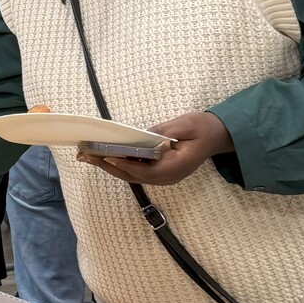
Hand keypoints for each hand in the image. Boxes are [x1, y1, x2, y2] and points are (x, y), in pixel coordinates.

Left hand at [79, 111, 230, 186]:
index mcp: (175, 168)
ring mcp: (163, 176)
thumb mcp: (183, 125)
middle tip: (85, 156)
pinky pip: (137, 170)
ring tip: (87, 157)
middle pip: (133, 176)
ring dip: (110, 165)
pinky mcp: (160, 171)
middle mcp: (167, 177)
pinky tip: (104, 156)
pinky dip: (120, 164)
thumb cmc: (203, 128)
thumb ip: (161, 133)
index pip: (144, 170)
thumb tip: (139, 136)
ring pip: (132, 175)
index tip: (105, 155)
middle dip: (107, 166)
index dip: (124, 164)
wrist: (218, 134)